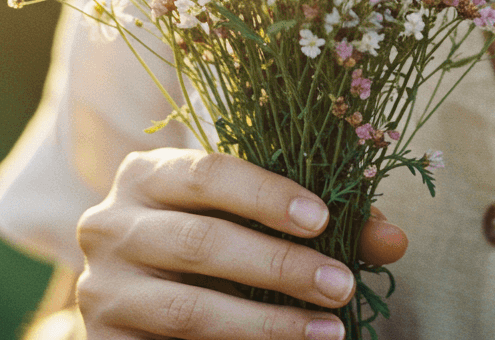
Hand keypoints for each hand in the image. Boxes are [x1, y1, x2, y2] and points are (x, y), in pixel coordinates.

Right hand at [75, 148, 407, 339]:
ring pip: (187, 308)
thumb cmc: (212, 244)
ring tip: (329, 331)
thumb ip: (320, 223)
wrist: (141, 303)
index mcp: (150, 174)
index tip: (322, 219)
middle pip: (201, 241)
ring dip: (266, 324)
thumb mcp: (254, 221)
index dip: (267, 194)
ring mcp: (100, 286)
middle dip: (280, 266)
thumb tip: (394, 239)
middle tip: (340, 286)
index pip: (209, 171)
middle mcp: (111, 223)